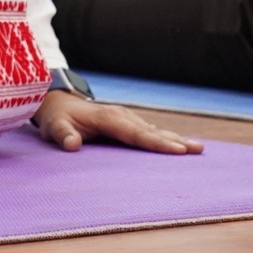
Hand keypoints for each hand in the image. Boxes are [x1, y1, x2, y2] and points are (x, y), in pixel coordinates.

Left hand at [33, 91, 203, 154]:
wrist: (58, 103)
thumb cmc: (57, 119)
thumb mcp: (54, 127)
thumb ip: (62, 135)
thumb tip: (71, 144)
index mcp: (107, 118)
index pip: (135, 133)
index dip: (156, 142)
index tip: (177, 150)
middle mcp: (121, 115)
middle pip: (151, 131)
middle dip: (175, 141)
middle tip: (198, 149)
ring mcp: (126, 117)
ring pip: (154, 129)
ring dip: (175, 139)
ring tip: (198, 148)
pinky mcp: (128, 122)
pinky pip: (150, 130)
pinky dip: (166, 137)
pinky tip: (181, 145)